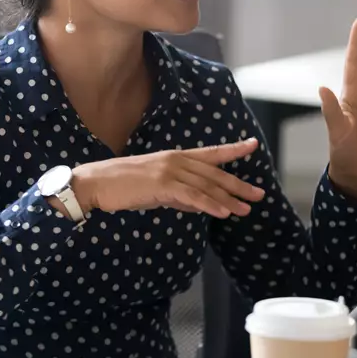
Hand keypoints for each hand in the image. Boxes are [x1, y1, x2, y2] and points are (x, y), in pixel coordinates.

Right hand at [70, 139, 265, 217]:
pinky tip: (222, 212)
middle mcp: (176, 160)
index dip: (233, 150)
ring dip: (228, 199)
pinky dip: (209, 204)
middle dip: (238, 185)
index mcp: (176, 157)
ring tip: (245, 209)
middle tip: (259, 194)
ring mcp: (169, 170)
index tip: (252, 145)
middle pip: (214, 173)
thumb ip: (179, 194)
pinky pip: (191, 196)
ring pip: (206, 186)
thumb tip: (198, 204)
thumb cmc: (124, 186)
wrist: (97, 183)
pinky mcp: (162, 184)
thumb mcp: (157, 188)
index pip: (210, 153)